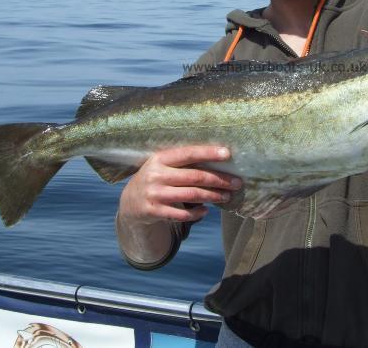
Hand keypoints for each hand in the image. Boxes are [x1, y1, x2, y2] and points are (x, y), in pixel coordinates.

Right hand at [118, 145, 241, 224]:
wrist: (130, 201)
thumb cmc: (156, 178)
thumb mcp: (162, 165)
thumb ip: (183, 163)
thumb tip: (218, 160)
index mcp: (160, 159)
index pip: (188, 154)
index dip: (208, 153)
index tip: (227, 153)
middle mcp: (156, 175)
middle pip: (195, 177)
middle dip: (219, 180)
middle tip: (237, 182)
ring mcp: (155, 194)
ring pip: (191, 195)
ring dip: (213, 196)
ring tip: (227, 196)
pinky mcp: (154, 211)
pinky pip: (181, 214)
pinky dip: (196, 213)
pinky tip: (206, 211)